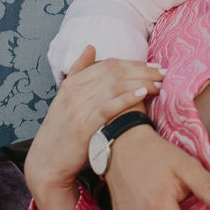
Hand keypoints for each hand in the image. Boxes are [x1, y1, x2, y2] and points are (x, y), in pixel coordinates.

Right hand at [24, 46, 164, 201]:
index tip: (153, 65)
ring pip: (114, 87)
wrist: (46, 162)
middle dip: (142, 70)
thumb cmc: (62, 130)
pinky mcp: (83, 128)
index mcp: (71, 83)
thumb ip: (79, 72)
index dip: (133, 62)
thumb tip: (91, 47)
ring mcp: (77, 109)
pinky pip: (108, 107)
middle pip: (114, 73)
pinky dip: (127, 98)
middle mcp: (74, 93)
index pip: (108, 64)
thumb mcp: (66, 98)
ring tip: (160, 83)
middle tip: (163, 72)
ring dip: (140, 82)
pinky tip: (143, 93)